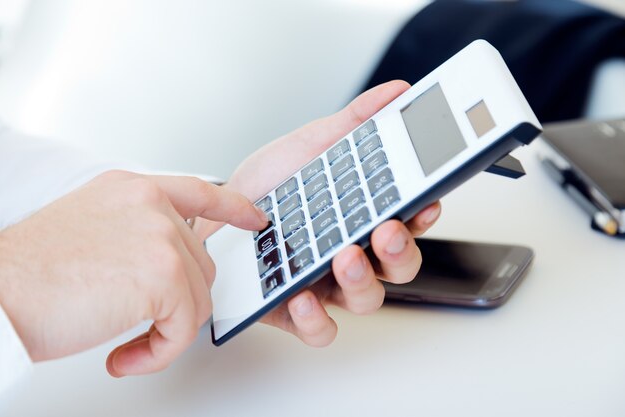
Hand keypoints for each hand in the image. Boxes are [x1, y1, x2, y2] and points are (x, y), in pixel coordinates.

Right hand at [0, 171, 266, 375]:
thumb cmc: (30, 273)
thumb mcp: (91, 228)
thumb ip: (138, 233)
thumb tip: (173, 263)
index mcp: (133, 189)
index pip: (200, 192)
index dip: (234, 208)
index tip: (255, 219)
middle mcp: (151, 205)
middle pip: (201, 264)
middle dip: (176, 302)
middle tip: (139, 322)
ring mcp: (161, 236)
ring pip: (198, 297)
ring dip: (167, 329)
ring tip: (125, 340)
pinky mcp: (163, 275)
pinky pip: (186, 327)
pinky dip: (161, 352)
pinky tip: (126, 355)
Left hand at [195, 80, 440, 345]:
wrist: (214, 212)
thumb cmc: (268, 185)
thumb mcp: (310, 145)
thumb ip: (354, 122)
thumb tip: (396, 92)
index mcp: (362, 217)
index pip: (409, 221)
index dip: (425, 215)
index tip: (425, 200)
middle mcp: (352, 253)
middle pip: (399, 266)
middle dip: (401, 251)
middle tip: (387, 230)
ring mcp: (326, 284)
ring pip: (368, 299)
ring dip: (364, 281)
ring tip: (345, 256)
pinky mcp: (294, 310)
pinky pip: (320, 330)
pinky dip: (317, 319)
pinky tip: (303, 296)